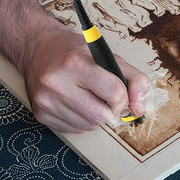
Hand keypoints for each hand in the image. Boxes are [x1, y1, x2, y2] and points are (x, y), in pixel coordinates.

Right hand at [24, 26, 148, 132]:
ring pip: (90, 126)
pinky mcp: (42, 114)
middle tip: (108, 98)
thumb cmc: (73, 50)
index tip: (120, 93)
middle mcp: (57, 83)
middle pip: (102, 115)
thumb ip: (132, 77)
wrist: (39, 49)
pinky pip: (75, 130)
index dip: (124, 97)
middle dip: (111, 109)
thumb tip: (140, 108)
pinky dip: (83, 120)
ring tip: (91, 97)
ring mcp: (46, 100)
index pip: (114, 93)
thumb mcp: (106, 54)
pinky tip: (78, 103)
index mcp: (75, 63)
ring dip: (97, 116)